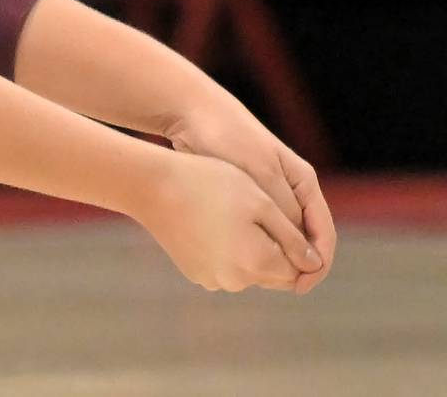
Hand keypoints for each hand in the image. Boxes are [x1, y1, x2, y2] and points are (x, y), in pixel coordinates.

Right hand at [136, 151, 322, 292]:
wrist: (152, 186)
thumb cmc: (209, 184)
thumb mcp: (259, 202)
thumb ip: (292, 237)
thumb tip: (313, 264)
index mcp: (257, 263)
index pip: (299, 268)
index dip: (302, 245)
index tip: (286, 216)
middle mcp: (236, 280)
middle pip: (275, 273)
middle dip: (279, 249)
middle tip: (263, 212)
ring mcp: (212, 279)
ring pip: (250, 269)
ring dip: (254, 249)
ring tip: (238, 212)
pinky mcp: (195, 272)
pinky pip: (226, 266)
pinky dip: (230, 250)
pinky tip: (217, 220)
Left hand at [164, 98, 336, 293]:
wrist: (192, 114)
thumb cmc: (228, 140)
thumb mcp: (260, 176)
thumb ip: (283, 212)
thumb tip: (304, 253)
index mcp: (304, 183)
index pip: (324, 234)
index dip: (317, 266)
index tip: (299, 287)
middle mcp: (291, 191)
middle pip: (302, 241)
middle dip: (292, 266)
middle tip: (271, 285)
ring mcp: (267, 195)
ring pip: (277, 239)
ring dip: (271, 260)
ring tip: (253, 277)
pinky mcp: (243, 198)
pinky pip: (255, 231)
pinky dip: (252, 247)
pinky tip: (236, 260)